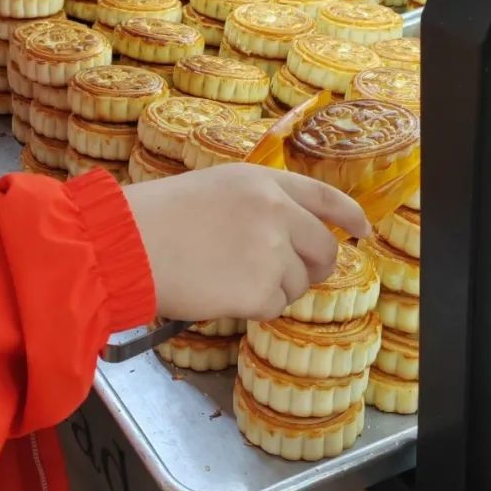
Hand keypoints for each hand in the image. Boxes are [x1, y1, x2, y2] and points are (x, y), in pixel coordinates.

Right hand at [123, 165, 369, 323]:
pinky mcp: (260, 289)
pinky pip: (275, 307)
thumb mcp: (214, 190)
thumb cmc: (157, 218)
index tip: (363, 231)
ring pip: (299, 283)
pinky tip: (223, 293)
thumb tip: (288, 238)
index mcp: (263, 181)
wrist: (127, 244)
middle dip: (313, 268)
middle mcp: (276, 212)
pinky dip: (254, 308)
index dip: (349, 215)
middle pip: (324, 249)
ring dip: (273, 289)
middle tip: (287, 276)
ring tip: (229, 279)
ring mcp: (271, 251)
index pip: (324, 196)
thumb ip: (257, 206)